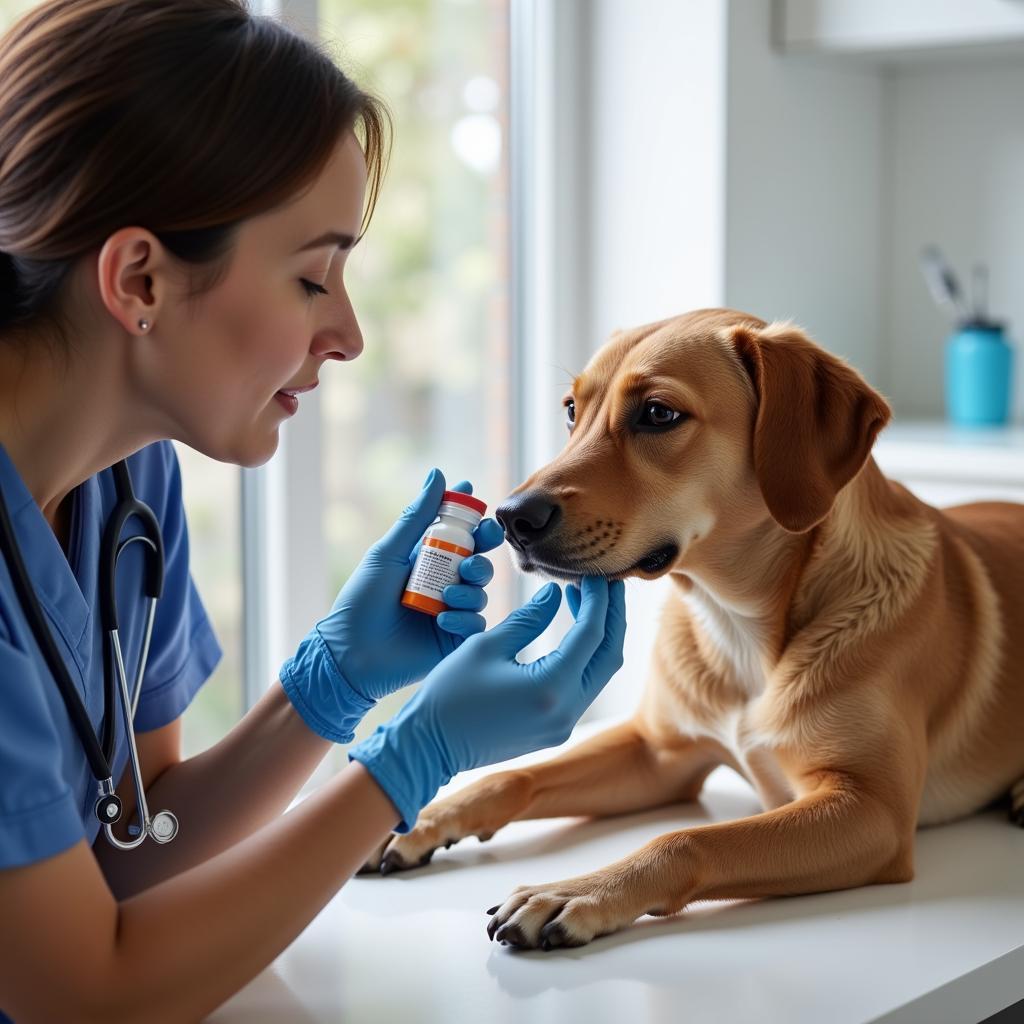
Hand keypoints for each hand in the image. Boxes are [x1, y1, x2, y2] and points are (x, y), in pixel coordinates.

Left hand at [279, 468, 503, 741]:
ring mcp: (451, 610)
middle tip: (470, 561)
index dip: (476, 521)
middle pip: (481, 560)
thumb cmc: (361, 600)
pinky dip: (464, 619)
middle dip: (482, 556)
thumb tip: (438, 474)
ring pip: (482, 591)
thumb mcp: (388, 553)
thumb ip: (416, 516)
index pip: (464, 534)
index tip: (479, 511)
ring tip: (444, 598)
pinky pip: (477, 623)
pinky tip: (442, 621)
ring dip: (469, 590)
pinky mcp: (455, 639)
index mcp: (428, 558)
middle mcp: (444, 582)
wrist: (351, 654)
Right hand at [349, 576, 625, 830]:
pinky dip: (583, 657)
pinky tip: (570, 633)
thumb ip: (528, 618)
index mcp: (551, 687)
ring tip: (586, 600)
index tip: (596, 575)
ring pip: (599, 673)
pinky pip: (582, 687)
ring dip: (598, 636)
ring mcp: (563, 725)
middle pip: (608, 656)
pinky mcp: (555, 730)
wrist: (428, 748)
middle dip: (612, 616)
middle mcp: (566, 711)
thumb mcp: (486, 645)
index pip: (591, 634)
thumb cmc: (449, 694)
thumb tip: (556, 593)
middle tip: (608, 583)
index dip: (597, 600)